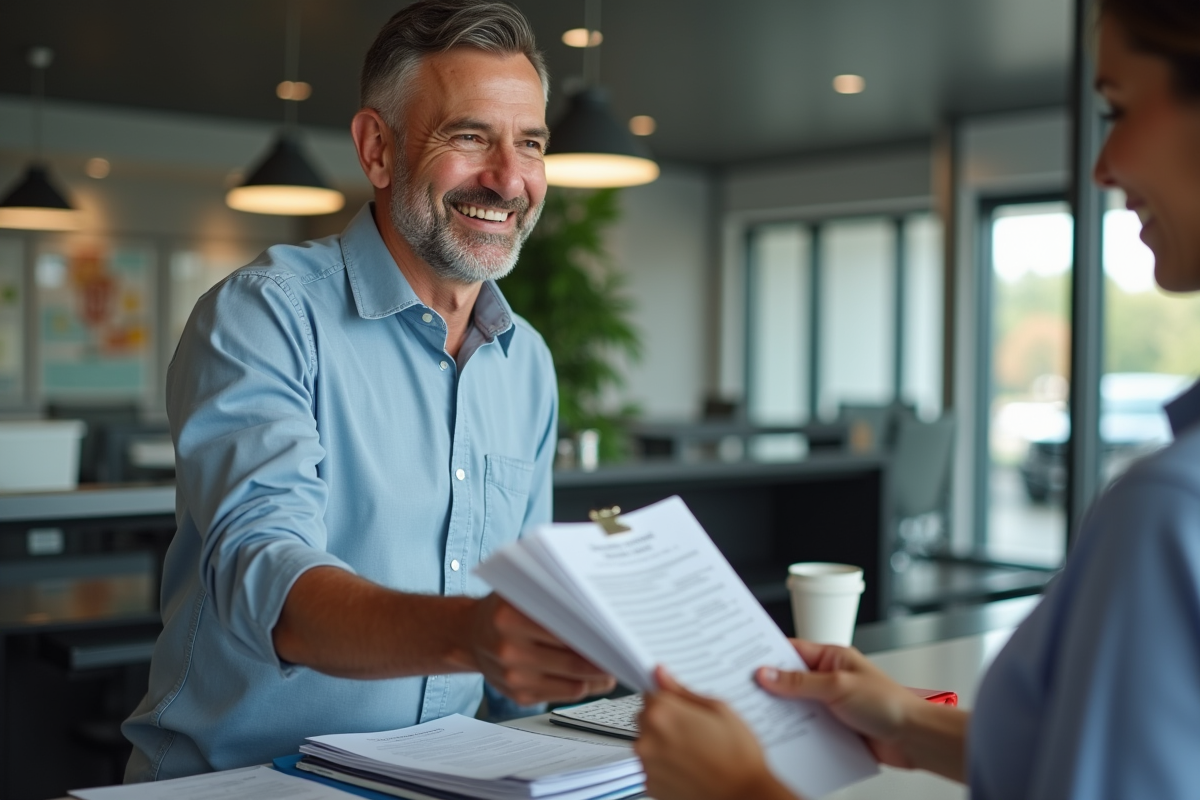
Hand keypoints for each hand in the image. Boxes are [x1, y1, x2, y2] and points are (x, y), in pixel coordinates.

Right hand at [464, 594, 614, 704]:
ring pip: (573, 683)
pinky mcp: (519, 696)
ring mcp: (513, 677)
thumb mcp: (521, 592)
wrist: (470, 636)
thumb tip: (599, 611)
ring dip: (598, 677)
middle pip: (573, 660)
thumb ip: (554, 597)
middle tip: (625, 654)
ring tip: (612, 666)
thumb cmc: (503, 610)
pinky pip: (563, 694)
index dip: (597, 634)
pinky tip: (590, 676)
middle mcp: (509, 649)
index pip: (566, 628)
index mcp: (510, 617)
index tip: (619, 634)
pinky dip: (582, 686)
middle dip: (605, 659)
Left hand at [635, 667, 794, 799]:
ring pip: (649, 743)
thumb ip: (683, 691)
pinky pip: (652, 766)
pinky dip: (666, 766)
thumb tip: (661, 674)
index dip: (670, 698)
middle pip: (646, 717)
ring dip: (664, 744)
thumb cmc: (738, 756)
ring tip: (696, 752)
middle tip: (695, 730)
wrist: (744, 797)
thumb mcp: (718, 709)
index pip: (651, 692)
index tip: (683, 707)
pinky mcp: (650, 786)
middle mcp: (647, 739)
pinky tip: (690, 767)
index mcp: (662, 713)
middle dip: (665, 720)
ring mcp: (647, 765)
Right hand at [755, 639, 927, 768]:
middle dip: (770, 687)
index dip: (766, 655)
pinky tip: (784, 736)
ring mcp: (830, 704)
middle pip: (789, 680)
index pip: (791, 651)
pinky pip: (806, 727)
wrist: (915, 739)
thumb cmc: (889, 704)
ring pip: (795, 705)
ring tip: (760, 716)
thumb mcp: (838, 687)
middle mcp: (829, 678)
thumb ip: (799, 683)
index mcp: (832, 657)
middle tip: (745, 691)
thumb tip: (766, 674)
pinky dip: (795, 731)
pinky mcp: (833, 727)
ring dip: (783, 712)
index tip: (743, 660)